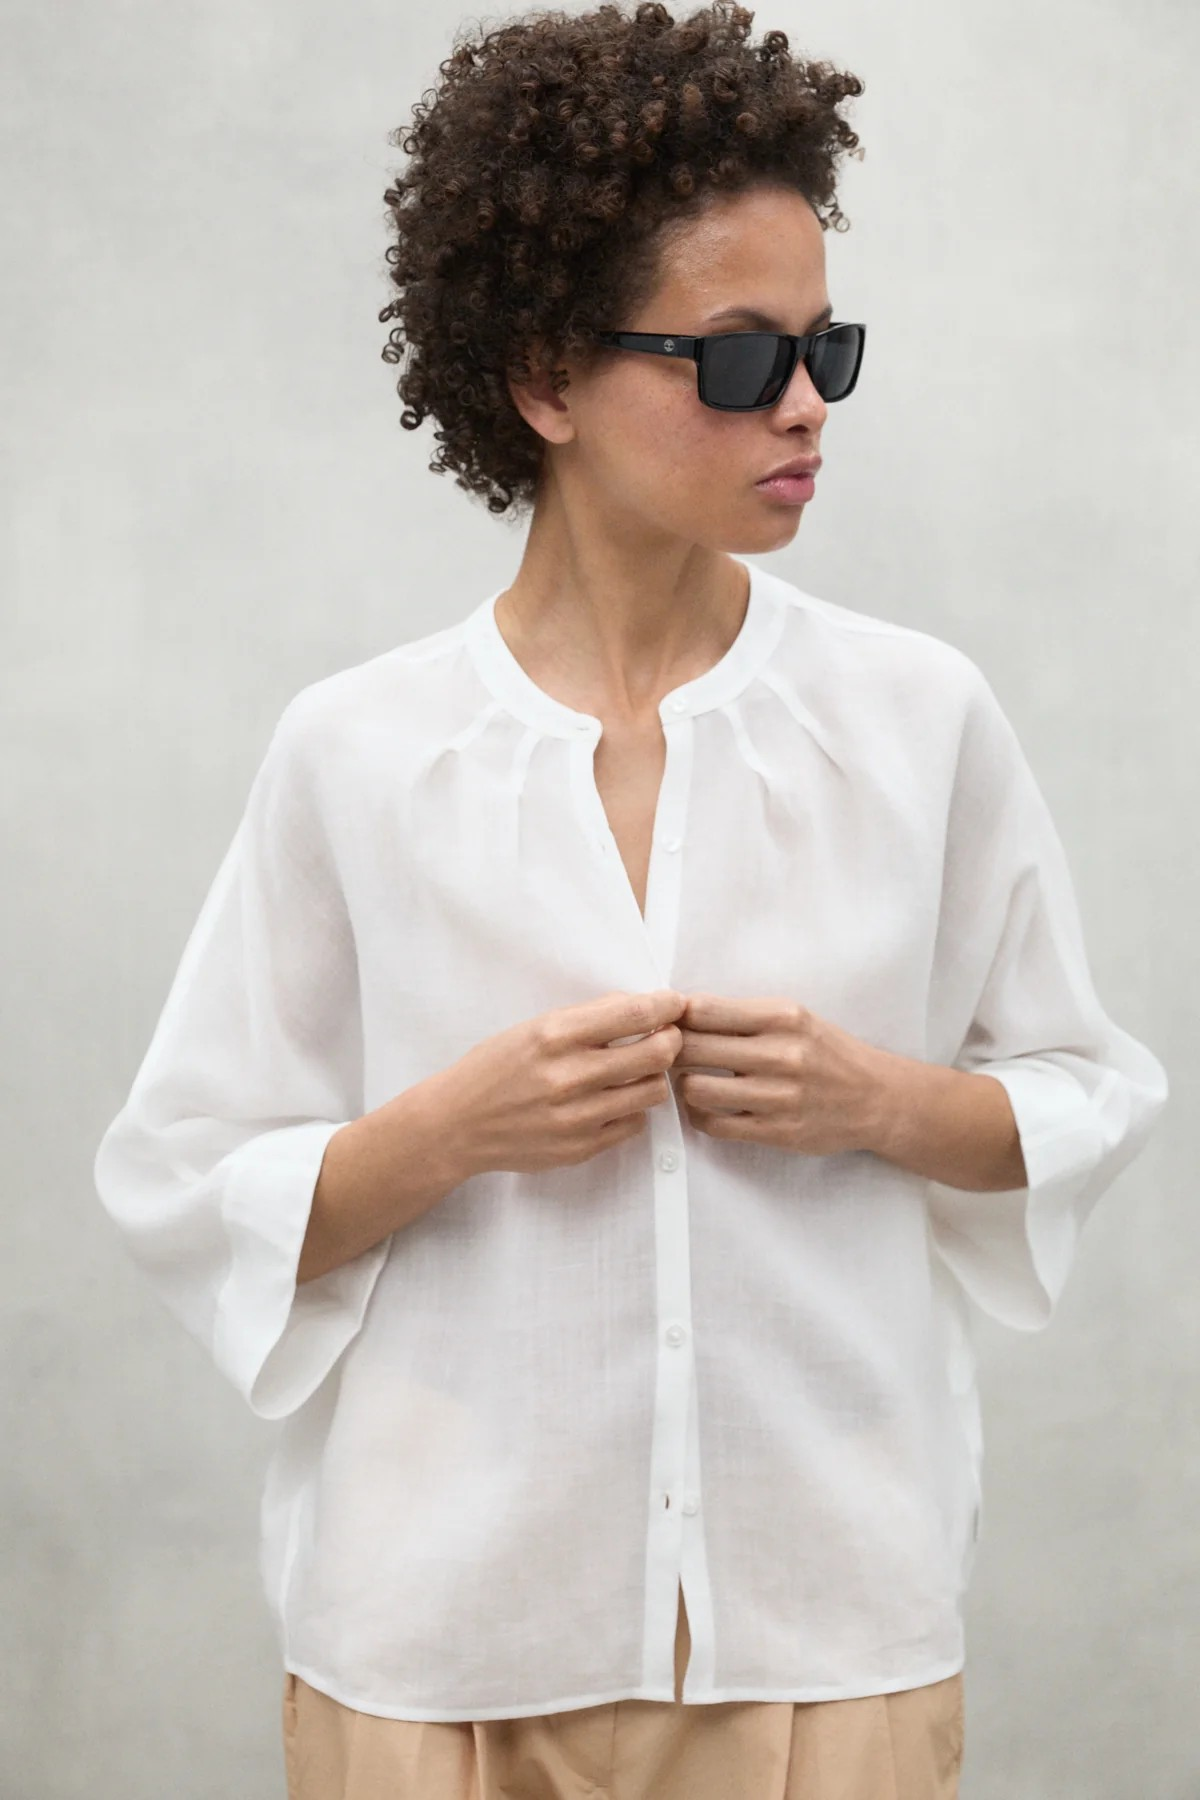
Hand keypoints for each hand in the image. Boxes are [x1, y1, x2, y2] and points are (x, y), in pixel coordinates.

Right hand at [444, 988, 686, 1176]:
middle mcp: (568, 1076)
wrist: (457, 1125)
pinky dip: (631, 1108)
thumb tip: (638, 1004)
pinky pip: (633, 1124)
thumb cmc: (495, 1068)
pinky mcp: (580, 1147)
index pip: (633, 1014)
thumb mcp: (532, 1028)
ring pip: (652, 1091)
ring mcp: (577, 1116)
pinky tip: (612, 1100)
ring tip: (637, 1070)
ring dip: (652, 1077)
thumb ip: (586, 1017)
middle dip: (671, 1040)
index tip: (675, 1002)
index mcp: (554, 1035)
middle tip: (668, 1037)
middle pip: (655, 1054)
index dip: (665, 1005)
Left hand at [670, 992, 884, 1153]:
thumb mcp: (794, 1017)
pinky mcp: (776, 1131)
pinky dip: (700, 1115)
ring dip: (685, 1084)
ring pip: (695, 1089)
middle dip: (671, 1049)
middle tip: (669, 1052)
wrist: (876, 1098)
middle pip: (692, 1048)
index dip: (676, 1015)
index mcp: (782, 1017)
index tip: (670, 1021)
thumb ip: (743, 1015)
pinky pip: (714, 1124)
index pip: (703, 1010)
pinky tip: (708, 1106)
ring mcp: (778, 1096)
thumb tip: (681, 1010)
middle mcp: (780, 1054)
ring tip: (693, 1079)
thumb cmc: (827, 1053)